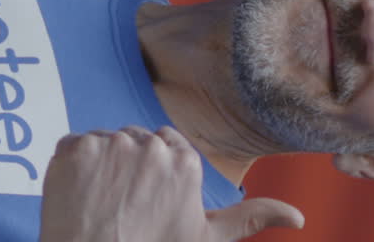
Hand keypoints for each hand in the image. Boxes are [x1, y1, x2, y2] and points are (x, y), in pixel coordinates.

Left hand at [39, 126, 302, 241]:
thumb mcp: (204, 238)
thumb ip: (250, 219)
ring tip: (101, 204)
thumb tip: (301, 217)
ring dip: (101, 167)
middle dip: (128, 167)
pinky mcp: (74, 147)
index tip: (146, 200)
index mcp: (184, 161)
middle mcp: (149, 144)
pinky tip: (78, 196)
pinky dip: (72, 167)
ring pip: (105, 144)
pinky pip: (73, 146)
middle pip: (135, 142)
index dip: (154, 175)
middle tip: (122, 207)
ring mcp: (109, 144)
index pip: (165, 148)